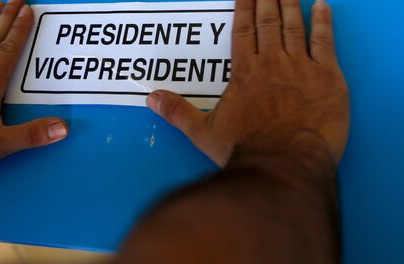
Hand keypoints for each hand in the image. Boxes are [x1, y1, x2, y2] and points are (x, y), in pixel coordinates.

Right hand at [147, 0, 348, 165]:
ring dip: (291, 5)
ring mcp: (302, 68)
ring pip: (295, 27)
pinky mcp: (328, 79)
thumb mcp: (203, 133)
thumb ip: (177, 112)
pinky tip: (322, 6)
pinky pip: (326, 43)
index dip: (244, 8)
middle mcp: (272, 64)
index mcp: (245, 73)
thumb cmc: (245, 150)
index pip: (243, 31)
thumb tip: (152, 98)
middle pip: (269, 22)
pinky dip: (324, 23)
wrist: (284, 165)